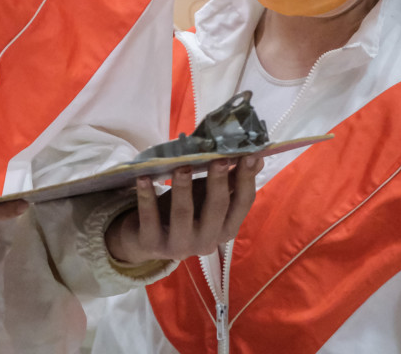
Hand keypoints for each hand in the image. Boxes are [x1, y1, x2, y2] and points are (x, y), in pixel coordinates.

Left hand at [104, 156, 261, 264]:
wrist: (146, 239)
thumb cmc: (184, 213)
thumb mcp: (206, 198)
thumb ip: (229, 181)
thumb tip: (256, 157)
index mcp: (225, 228)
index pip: (242, 204)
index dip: (247, 179)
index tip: (249, 155)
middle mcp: (207, 241)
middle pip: (216, 209)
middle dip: (218, 182)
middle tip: (218, 159)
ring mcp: (179, 245)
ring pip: (183, 214)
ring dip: (183, 189)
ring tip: (181, 167)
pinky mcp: (152, 243)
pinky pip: (150, 218)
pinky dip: (147, 197)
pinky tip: (143, 178)